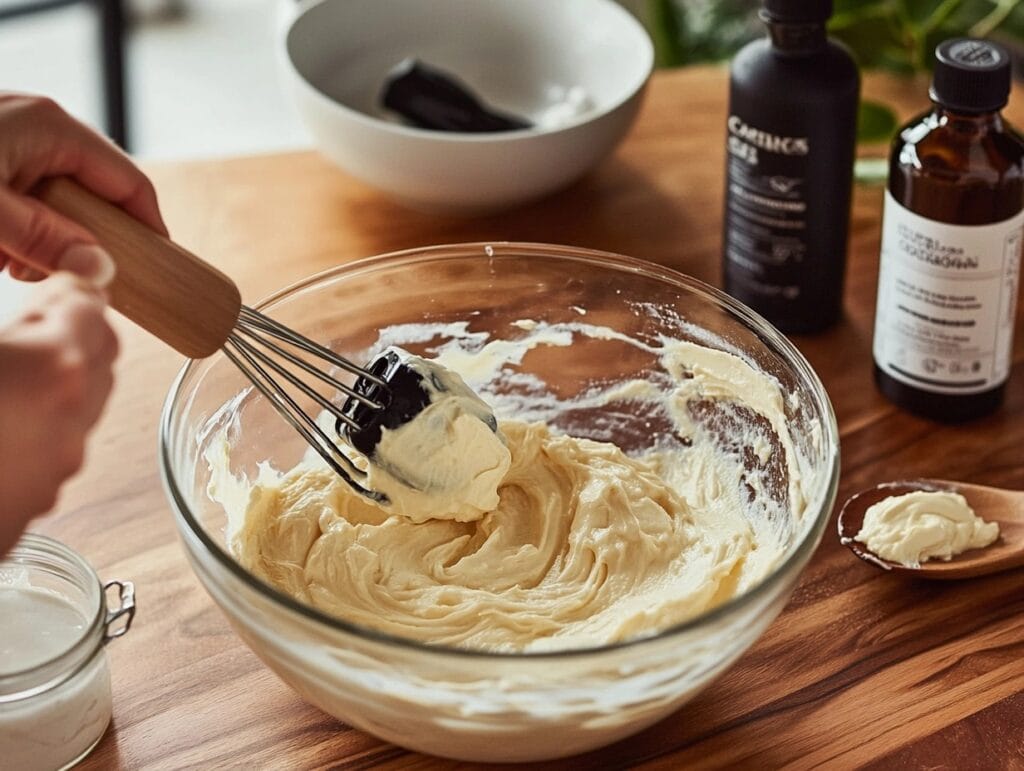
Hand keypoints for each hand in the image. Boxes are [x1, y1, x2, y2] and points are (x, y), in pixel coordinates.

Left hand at [0, 93, 166, 284]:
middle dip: (75, 239)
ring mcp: (15, 135)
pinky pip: (24, 193)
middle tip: (50, 270)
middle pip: (92, 196)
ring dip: (38, 237)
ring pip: (55, 200)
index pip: (130, 183)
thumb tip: (99, 268)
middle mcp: (40, 125)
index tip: (156, 269)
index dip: (148, 229)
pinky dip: (14, 224)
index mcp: (52, 127)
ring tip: (4, 256)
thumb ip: (42, 239)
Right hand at [0, 274, 118, 554]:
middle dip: (68, 336)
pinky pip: (48, 458)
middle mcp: (68, 421)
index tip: (43, 290)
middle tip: (22, 329)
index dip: (63, 293)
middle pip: (99, 359)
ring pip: (78, 412)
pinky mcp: (31, 510)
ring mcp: (54, 472)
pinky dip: (28, 436)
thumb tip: (21, 324)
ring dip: (48, 388)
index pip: (90, 306)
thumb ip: (8, 327)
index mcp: (51, 366)